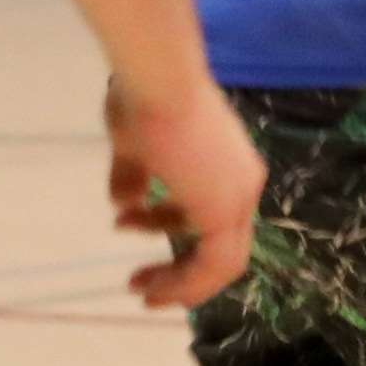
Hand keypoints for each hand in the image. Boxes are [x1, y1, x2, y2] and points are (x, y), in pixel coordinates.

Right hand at [100, 79, 265, 310]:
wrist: (157, 81)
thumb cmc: (145, 103)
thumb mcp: (132, 147)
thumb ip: (132, 177)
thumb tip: (122, 203)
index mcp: (230, 168)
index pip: (215, 216)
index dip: (173, 231)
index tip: (132, 237)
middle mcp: (243, 185)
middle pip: (223, 247)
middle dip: (182, 269)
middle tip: (140, 282)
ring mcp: (238, 197)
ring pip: (221, 261)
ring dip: (179, 281)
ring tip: (136, 284)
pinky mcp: (223, 209)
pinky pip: (213, 263)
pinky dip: (184, 282)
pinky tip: (145, 280)